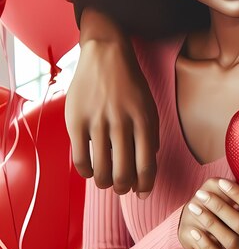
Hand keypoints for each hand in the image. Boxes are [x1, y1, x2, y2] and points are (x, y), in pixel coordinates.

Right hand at [66, 12, 158, 196]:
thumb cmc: (130, 84)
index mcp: (144, 120)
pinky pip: (80, 158)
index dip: (145, 185)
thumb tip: (149, 163)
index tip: (142, 193)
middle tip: (122, 188)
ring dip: (105, 183)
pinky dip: (86, 172)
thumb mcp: (149, 105)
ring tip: (106, 181)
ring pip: (101, 169)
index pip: (147, 164)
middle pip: (123, 172)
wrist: (106, 55)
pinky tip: (91, 170)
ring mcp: (98, 122)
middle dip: (124, 187)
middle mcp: (122, 123)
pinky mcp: (76, 121)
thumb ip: (151, 134)